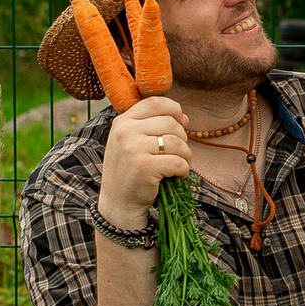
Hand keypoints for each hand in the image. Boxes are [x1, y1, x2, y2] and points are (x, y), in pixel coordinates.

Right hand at [98, 95, 190, 230]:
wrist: (118, 204)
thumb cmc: (130, 172)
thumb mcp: (132, 142)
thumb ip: (152, 126)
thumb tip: (184, 117)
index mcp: (123, 121)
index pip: (155, 102)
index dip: (174, 109)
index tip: (181, 123)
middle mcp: (125, 131)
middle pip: (170, 122)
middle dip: (183, 138)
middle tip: (179, 153)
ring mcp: (133, 148)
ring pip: (177, 142)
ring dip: (186, 155)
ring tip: (179, 166)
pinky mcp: (144, 167)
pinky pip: (178, 161)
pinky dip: (184, 170)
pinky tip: (177, 176)